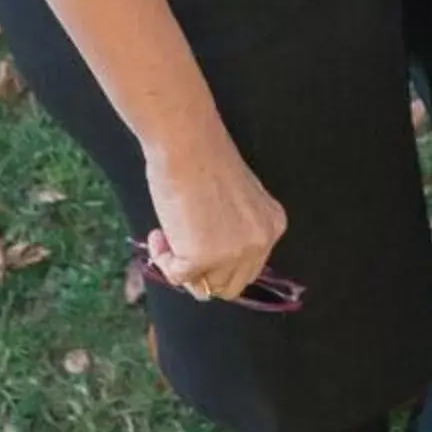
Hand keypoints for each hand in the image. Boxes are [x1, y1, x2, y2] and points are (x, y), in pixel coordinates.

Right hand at [144, 139, 286, 302]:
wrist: (187, 144)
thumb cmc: (204, 161)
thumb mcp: (236, 201)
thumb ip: (235, 230)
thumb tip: (213, 264)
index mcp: (272, 226)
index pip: (248, 268)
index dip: (219, 262)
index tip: (197, 242)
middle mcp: (260, 243)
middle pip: (230, 285)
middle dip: (203, 273)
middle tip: (180, 247)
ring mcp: (234, 253)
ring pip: (205, 288)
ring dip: (181, 267)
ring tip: (167, 236)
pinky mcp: (203, 259)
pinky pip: (178, 277)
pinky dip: (163, 261)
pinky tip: (159, 235)